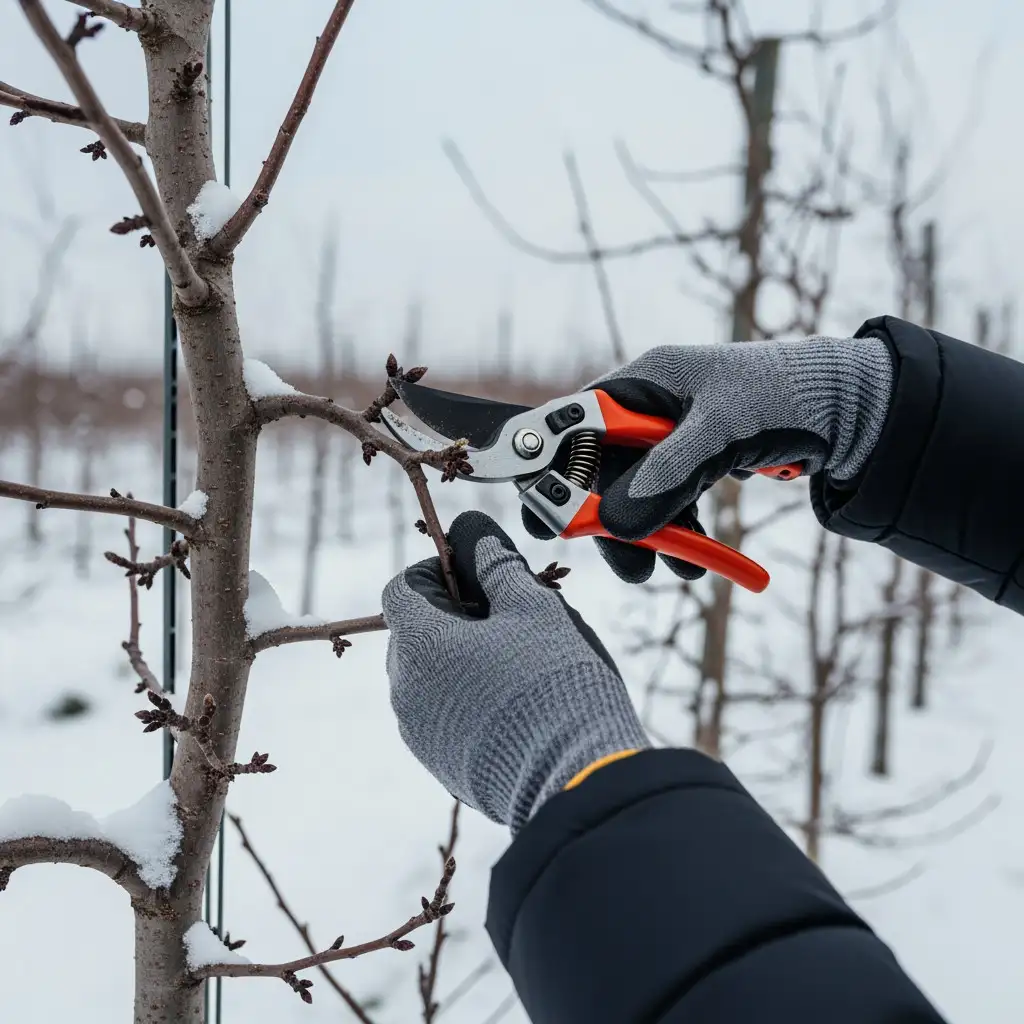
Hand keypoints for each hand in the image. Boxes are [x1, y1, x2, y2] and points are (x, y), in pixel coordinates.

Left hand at [381, 511, 648, 832]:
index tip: (478, 575)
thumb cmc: (555, 683)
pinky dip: (469, 699)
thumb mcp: (533, 607)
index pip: (401, 589)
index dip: (436, 571)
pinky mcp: (443, 766)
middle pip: (415, 633)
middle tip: (511, 618)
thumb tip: (470, 527)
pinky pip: (445, 716)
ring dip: (463, 658)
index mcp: (419, 644)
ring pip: (430, 676)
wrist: (577, 781)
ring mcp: (421, 734)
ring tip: (521, 664)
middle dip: (454, 615)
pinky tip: (520, 705)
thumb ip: (495, 562)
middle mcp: (406, 690)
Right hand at [523, 335, 893, 582]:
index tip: (545, 518)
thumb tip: (614, 525)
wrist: (850, 409)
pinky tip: (696, 559)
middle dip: (611, 519)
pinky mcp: (693, 459)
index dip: (553, 470)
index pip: (575, 426)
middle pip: (603, 470)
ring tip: (673, 568)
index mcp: (643, 382)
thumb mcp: (722, 433)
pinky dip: (677, 530)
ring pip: (635, 492)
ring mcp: (671, 435)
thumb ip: (666, 476)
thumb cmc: (785, 399)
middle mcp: (649, 407)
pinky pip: (668, 500)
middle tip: (625, 563)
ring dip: (648, 534)